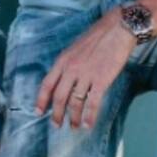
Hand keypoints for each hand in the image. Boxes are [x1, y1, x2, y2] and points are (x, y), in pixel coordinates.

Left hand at [35, 11, 136, 128]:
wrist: (117, 29)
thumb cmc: (97, 37)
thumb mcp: (74, 48)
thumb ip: (67, 64)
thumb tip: (64, 80)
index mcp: (62, 61)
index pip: (47, 84)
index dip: (41, 100)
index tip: (38, 112)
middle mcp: (71, 69)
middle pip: (59, 97)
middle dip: (56, 114)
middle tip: (56, 125)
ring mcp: (86, 76)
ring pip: (75, 102)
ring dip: (73, 118)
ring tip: (74, 127)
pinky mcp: (101, 81)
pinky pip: (92, 103)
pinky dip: (89, 116)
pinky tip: (88, 124)